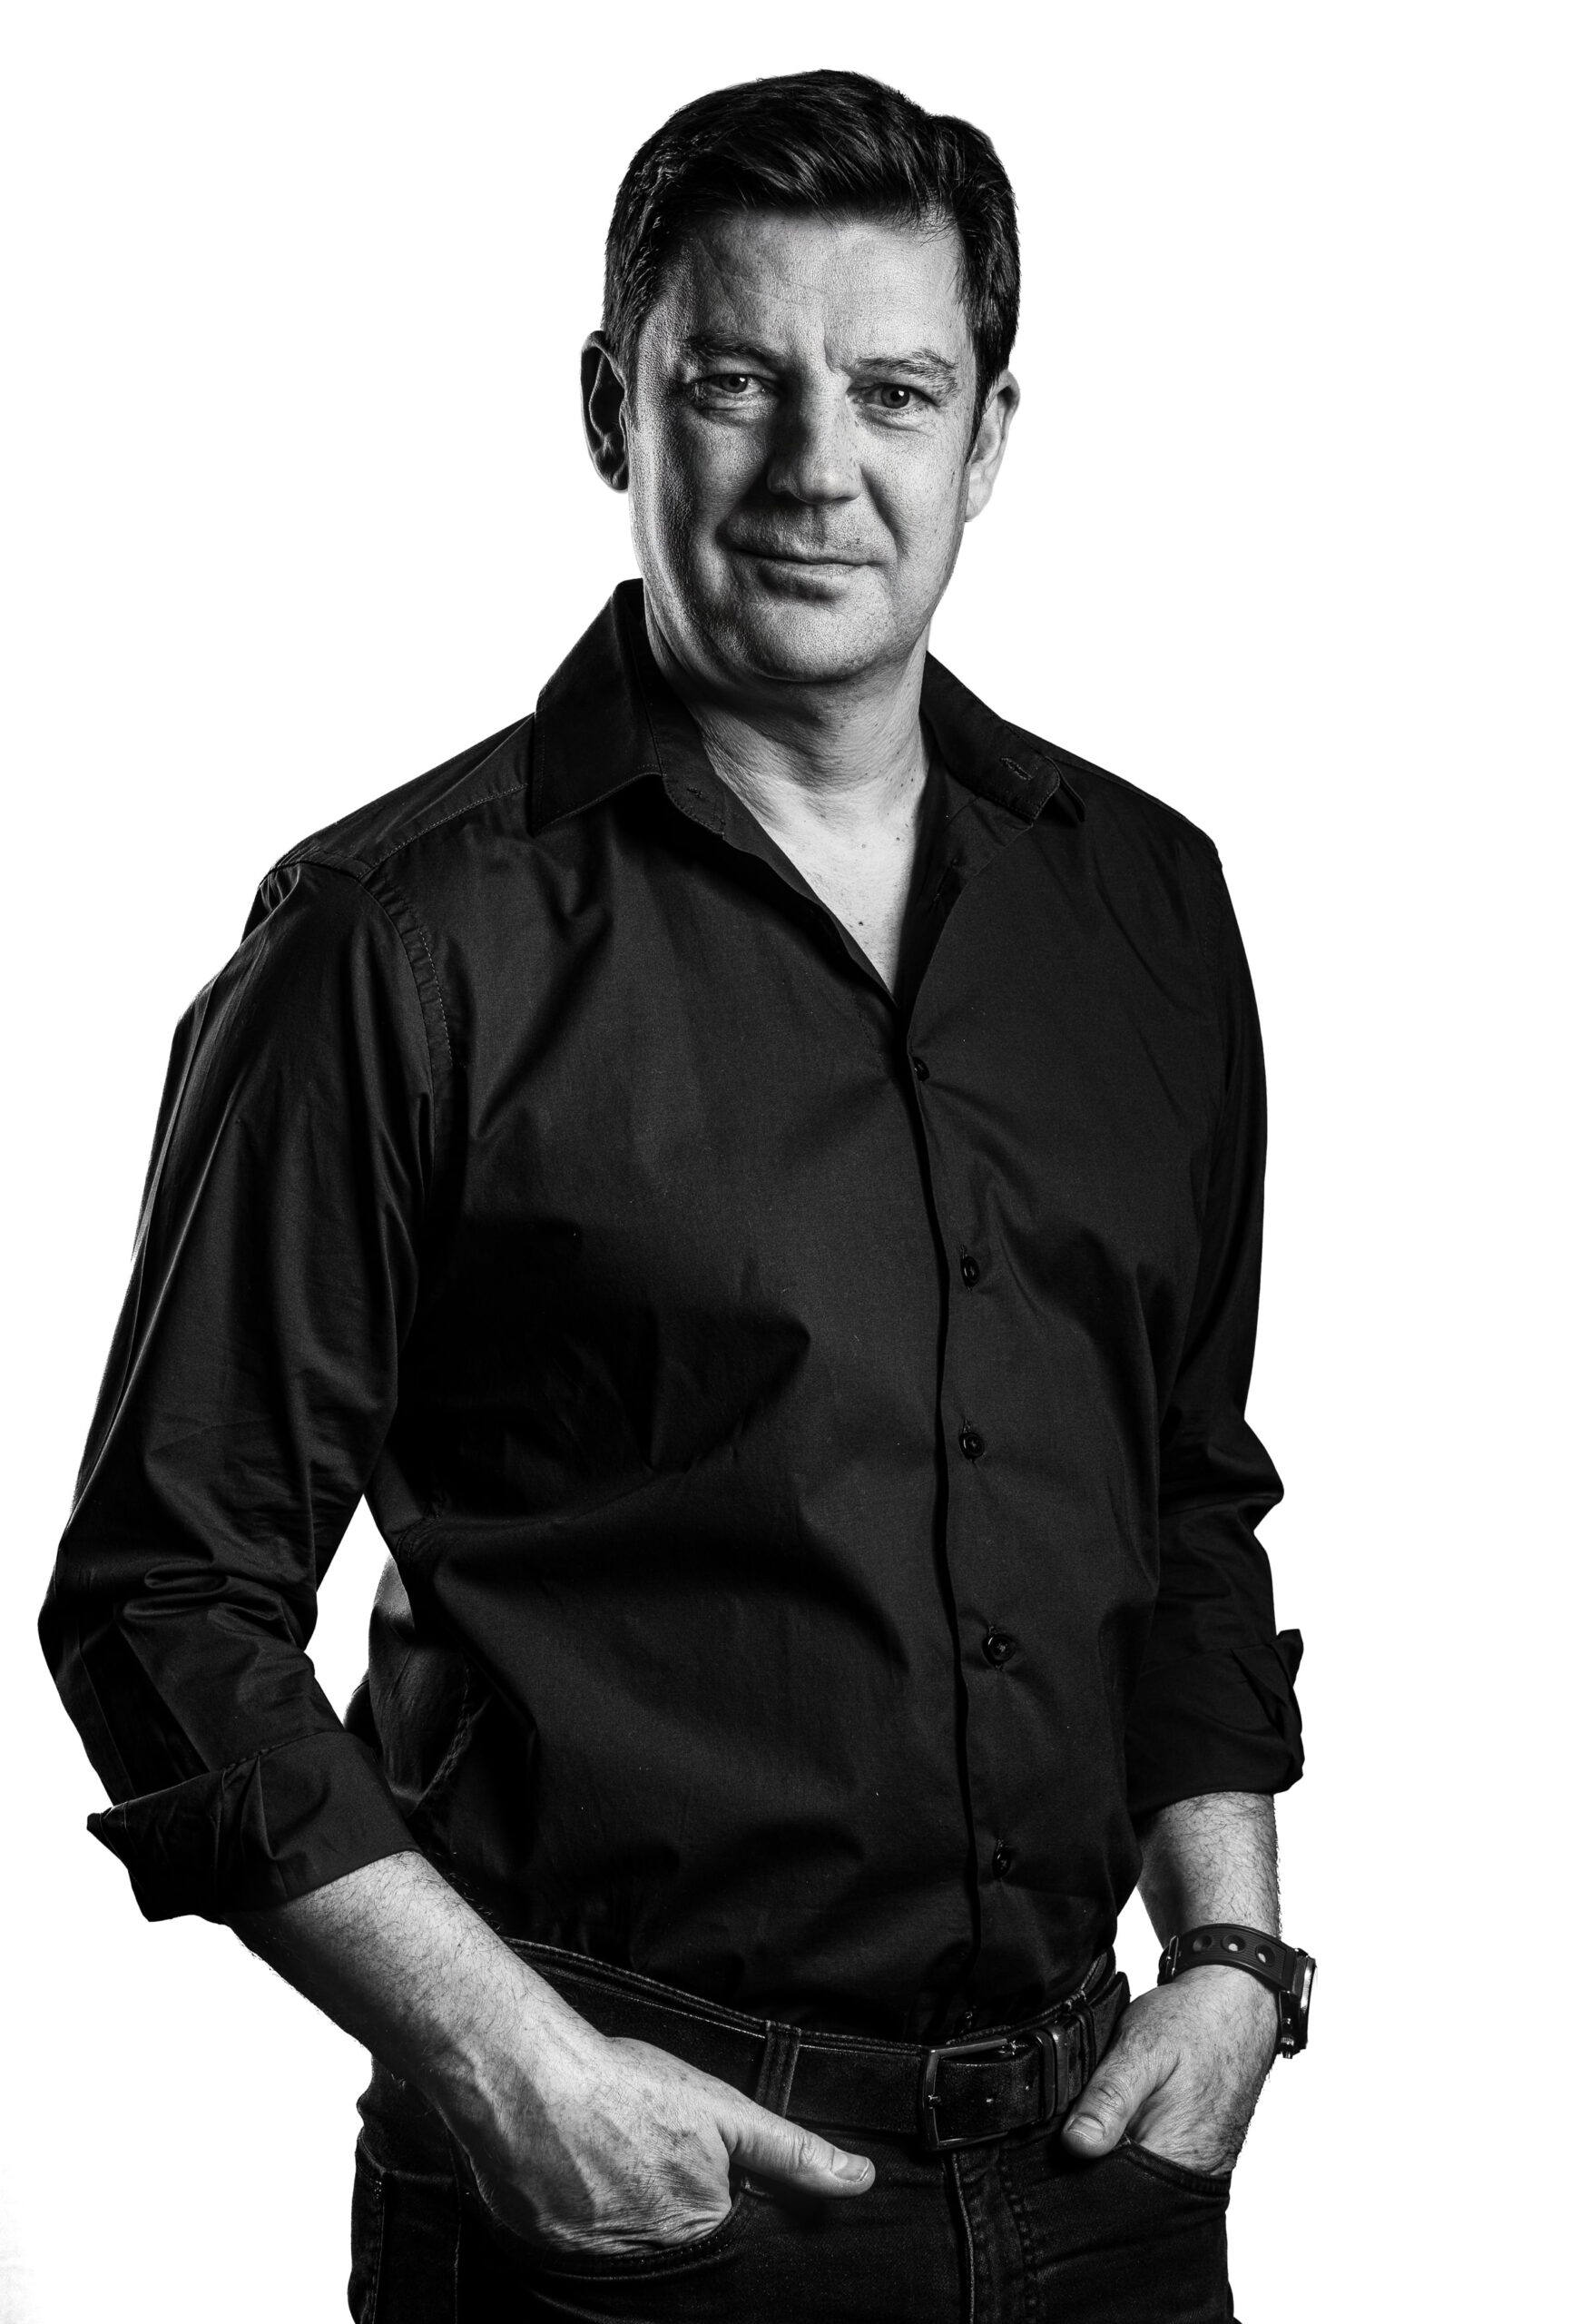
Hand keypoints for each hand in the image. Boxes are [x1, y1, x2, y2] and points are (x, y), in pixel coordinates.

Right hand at [461, 2021, 874, 2259]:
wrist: (526, 2079)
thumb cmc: (623, 2088)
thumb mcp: (723, 2111)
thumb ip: (791, 2151)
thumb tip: (858, 2180)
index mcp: (701, 2236)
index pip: (732, 2251)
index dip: (725, 2218)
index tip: (703, 2186)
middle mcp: (651, 2268)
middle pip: (683, 2259)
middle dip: (677, 2224)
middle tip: (651, 2168)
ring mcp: (594, 2268)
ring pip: (632, 2258)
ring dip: (631, 2226)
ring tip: (617, 2170)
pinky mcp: (547, 2259)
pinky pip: (581, 2256)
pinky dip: (586, 2226)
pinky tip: (581, 2182)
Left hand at [1061, 1968, 1276, 2176]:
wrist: (1238, 2004)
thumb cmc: (1194, 2021)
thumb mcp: (1141, 2047)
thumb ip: (1109, 2098)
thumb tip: (1077, 2144)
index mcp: (1177, 2155)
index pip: (1113, 2190)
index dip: (1080, 2166)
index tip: (1063, 2135)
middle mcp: (1194, 2170)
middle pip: (1126, 2186)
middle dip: (1098, 2156)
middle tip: (1091, 2110)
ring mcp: (1200, 2163)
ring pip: (1139, 2172)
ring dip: (1117, 2146)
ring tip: (1116, 2106)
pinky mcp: (1201, 2151)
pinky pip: (1157, 2158)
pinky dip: (1137, 2138)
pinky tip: (1133, 2109)